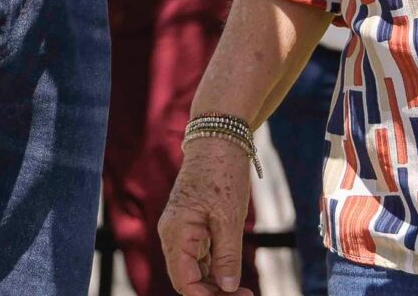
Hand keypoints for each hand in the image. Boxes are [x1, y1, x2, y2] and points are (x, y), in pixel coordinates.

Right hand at [160, 137, 255, 295]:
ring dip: (215, 284)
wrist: (219, 138)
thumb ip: (227, 256)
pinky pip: (199, 257)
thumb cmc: (222, 173)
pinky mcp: (191, 226)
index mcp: (176, 233)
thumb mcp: (229, 218)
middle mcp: (172, 234)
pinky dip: (215, 269)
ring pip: (194, 270)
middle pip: (188, 279)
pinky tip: (233, 275)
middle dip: (214, 293)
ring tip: (244, 291)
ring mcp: (181, 230)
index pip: (184, 281)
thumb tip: (228, 288)